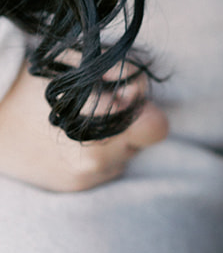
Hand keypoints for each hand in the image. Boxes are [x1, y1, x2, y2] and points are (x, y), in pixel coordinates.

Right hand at [0, 62, 168, 191]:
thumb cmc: (36, 82)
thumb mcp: (81, 65)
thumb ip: (122, 74)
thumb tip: (139, 91)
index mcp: (101, 125)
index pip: (156, 127)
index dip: (144, 108)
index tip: (126, 98)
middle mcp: (97, 158)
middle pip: (141, 140)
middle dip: (129, 122)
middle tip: (100, 107)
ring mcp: (85, 177)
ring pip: (124, 156)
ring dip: (114, 140)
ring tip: (81, 123)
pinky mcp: (74, 187)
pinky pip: (105, 169)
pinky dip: (98, 155)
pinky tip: (72, 141)